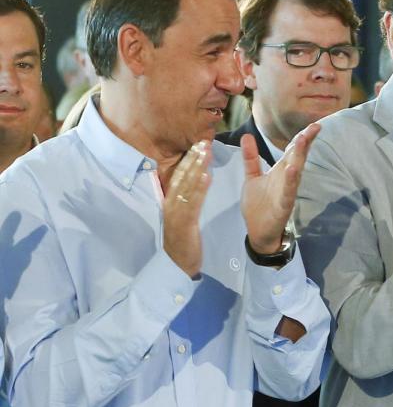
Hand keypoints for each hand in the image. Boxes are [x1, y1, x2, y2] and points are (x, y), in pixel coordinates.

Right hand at [163, 141, 213, 277]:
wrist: (178, 264)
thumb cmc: (183, 240)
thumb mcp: (182, 217)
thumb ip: (186, 201)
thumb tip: (193, 183)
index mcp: (170, 201)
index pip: (179, 176)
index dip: (188, 160)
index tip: (198, 144)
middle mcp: (170, 204)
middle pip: (182, 177)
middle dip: (193, 159)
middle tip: (203, 142)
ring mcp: (176, 213)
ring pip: (187, 186)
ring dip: (197, 168)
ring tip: (207, 153)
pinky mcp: (184, 223)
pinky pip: (193, 203)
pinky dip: (200, 189)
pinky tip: (208, 176)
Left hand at [241, 123, 320, 254]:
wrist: (258, 232)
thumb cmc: (258, 205)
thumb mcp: (252, 177)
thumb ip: (251, 158)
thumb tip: (246, 136)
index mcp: (281, 171)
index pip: (293, 150)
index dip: (303, 137)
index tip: (314, 125)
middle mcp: (287, 179)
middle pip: (298, 157)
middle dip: (306, 142)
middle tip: (315, 127)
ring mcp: (287, 191)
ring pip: (296, 171)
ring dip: (300, 156)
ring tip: (303, 141)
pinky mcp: (283, 205)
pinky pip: (288, 191)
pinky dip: (291, 181)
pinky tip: (293, 170)